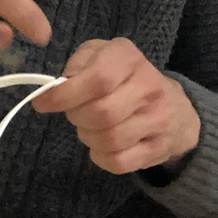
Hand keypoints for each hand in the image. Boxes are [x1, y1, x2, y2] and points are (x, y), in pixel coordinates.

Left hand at [32, 37, 199, 173]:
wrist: (174, 107)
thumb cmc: (125, 78)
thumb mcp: (100, 55)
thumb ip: (78, 63)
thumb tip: (60, 85)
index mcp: (129, 59)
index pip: (97, 79)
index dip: (64, 95)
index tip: (43, 103)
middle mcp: (149, 87)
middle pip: (101, 113)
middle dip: (77, 117)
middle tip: (75, 114)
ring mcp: (158, 119)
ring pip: (110, 140)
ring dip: (88, 138)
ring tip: (89, 128)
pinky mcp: (158, 148)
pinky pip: (120, 162)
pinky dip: (101, 158)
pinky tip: (101, 146)